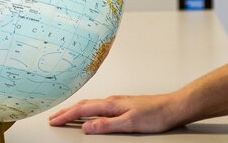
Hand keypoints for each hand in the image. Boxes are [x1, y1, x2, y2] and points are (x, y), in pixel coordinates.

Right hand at [48, 93, 184, 134]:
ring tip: (66, 114)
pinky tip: (90, 113)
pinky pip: (99, 107)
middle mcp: (113, 101)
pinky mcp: (124, 105)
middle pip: (84, 105)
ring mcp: (118, 102)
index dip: (66, 115)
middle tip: (53, 117)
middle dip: (67, 111)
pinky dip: (88, 110)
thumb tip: (87, 127)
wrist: (174, 107)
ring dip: (76, 110)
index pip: (83, 110)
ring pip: (91, 105)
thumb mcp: (130, 123)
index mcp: (111, 105)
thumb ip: (107, 125)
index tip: (53, 120)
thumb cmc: (156, 115)